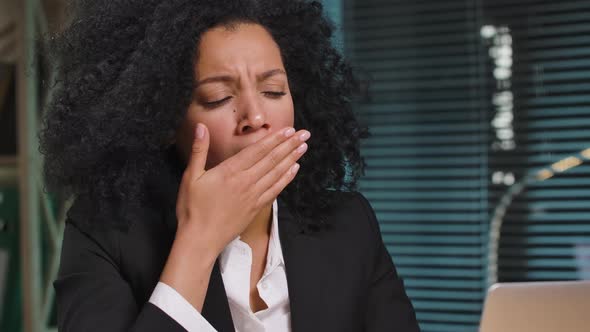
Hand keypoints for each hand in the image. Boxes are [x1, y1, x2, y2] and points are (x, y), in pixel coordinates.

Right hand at [174, 123, 309, 255]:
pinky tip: (294, 170)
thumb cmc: (192, 209)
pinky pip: (275, 190)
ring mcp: (253, 196)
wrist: (200, 240)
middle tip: (304, 134)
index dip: (274, 139)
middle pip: (271, 159)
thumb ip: (198, 150)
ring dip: (291, 159)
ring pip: (276, 173)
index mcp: (229, 172)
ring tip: (303, 147)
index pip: (257, 151)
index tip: (288, 130)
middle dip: (289, 145)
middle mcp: (245, 182)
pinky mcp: (255, 208)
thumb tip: (202, 127)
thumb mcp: (190, 176)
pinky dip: (286, 178)